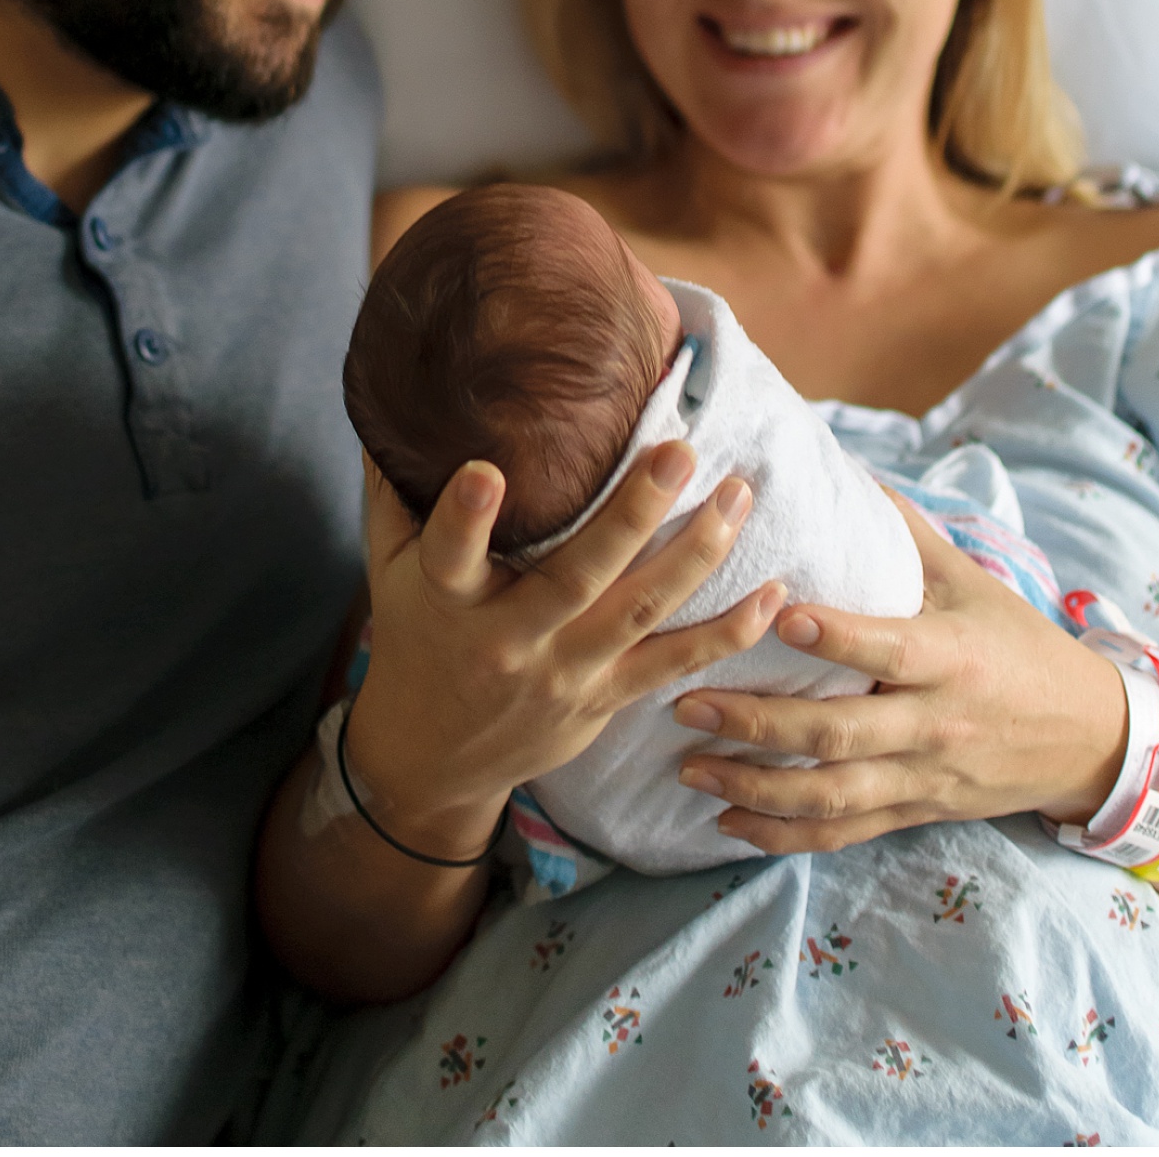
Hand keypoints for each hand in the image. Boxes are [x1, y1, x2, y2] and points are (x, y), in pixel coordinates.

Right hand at [345, 444, 787, 858]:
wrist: (432, 755)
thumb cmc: (414, 635)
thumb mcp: (386, 567)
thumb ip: (392, 491)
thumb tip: (390, 404)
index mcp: (445, 597)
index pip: (449, 553)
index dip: (465, 517)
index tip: (486, 471)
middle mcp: (509, 638)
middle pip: (574, 576)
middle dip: (631, 515)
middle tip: (679, 452)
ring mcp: (564, 672)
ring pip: (639, 613)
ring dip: (697, 554)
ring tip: (738, 494)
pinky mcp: (605, 698)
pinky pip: (673, 664)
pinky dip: (726, 634)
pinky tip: (772, 593)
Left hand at [672, 490, 1128, 853]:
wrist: (1088, 737)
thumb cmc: (1017, 643)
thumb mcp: (972, 580)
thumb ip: (903, 531)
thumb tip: (835, 464)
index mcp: (951, 658)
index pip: (888, 650)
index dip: (837, 638)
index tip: (777, 614)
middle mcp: (933, 724)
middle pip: (839, 734)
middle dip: (757, 723)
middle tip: (684, 702)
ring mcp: (922, 777)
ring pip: (831, 794)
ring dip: (754, 787)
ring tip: (688, 767)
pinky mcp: (914, 814)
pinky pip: (843, 834)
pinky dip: (783, 836)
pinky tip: (727, 820)